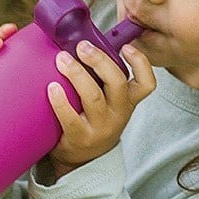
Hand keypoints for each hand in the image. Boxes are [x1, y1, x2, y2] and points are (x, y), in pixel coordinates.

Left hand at [47, 40, 155, 177]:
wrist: (81, 159)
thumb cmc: (92, 119)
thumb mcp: (108, 101)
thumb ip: (102, 77)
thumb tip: (81, 39)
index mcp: (127, 100)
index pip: (146, 83)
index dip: (140, 63)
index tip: (126, 47)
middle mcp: (119, 113)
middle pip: (117, 82)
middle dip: (99, 60)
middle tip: (81, 46)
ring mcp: (101, 127)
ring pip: (94, 97)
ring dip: (77, 74)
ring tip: (61, 59)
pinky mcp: (81, 138)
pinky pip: (71, 118)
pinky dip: (60, 101)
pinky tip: (51, 87)